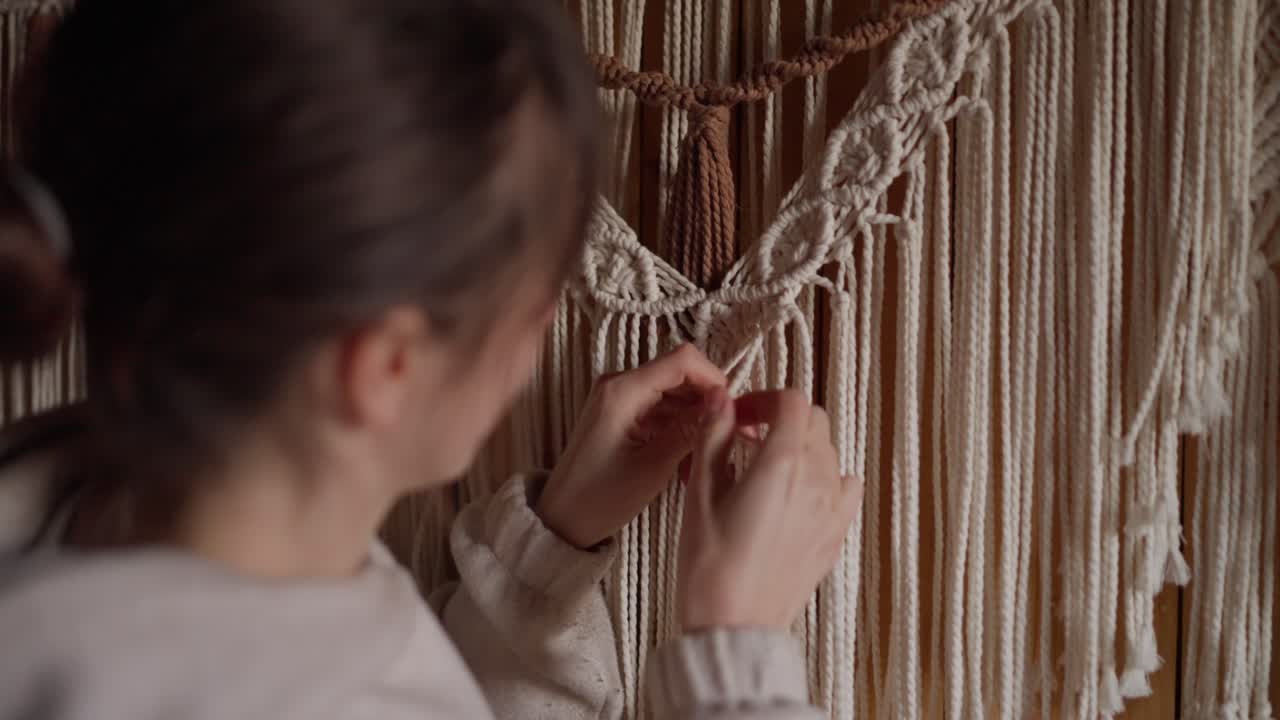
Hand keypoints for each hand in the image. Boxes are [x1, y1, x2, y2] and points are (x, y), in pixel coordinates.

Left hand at [537, 344, 727, 548]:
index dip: (713, 378)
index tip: (731, 407)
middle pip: (679, 373)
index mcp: (622, 390)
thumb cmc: (599, 498)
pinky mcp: (619, 412)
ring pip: (672, 391)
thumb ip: (690, 430)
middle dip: (707, 398)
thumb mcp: (654, 466)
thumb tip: (723, 404)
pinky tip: (689, 451)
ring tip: (710, 447)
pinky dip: (678, 424)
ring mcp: (617, 397)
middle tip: (729, 431)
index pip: (682, 359)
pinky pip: (659, 406)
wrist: (562, 518)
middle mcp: (617, 384)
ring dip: (694, 414)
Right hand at [677, 389, 862, 631]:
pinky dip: (825, 478)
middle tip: (746, 434)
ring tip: (765, 465)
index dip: (763, 399)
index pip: (791, 402)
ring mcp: (831, 510)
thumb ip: (713, 438)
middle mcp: (816, 483)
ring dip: (800, 446)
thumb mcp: (700, 495)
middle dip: (781, 418)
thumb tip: (719, 402)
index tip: (738, 415)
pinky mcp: (835, 535)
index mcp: (782, 466)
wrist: (734, 628)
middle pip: (814, 421)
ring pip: (829, 452)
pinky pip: (844, 488)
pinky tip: (797, 491)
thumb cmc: (711, 570)